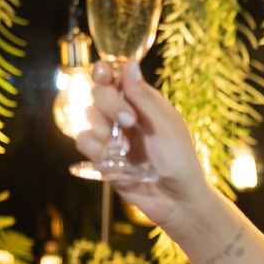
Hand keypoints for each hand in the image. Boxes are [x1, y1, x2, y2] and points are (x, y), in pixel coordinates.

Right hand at [75, 62, 210, 230]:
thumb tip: (130, 64)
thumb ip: (143, 97)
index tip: (104, 75)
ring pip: (87, 116)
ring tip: (127, 148)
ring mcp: (112, 134)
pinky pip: (84, 141)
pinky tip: (116, 160)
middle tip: (130, 122)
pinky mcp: (102, 155)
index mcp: (143, 101)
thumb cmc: (179, 160)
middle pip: (98, 93)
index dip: (105, 71)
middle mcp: (125, 113)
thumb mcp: (165, 126)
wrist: (175, 199)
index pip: (115, 76)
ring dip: (104, 130)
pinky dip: (96, 149)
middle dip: (110, 106)